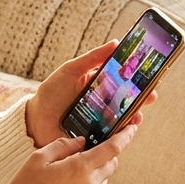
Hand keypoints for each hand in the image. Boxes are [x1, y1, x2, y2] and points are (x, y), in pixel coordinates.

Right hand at [3, 121, 141, 183]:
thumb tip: (81, 142)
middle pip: (111, 164)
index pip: (113, 148)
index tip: (133, 127)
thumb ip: (63, 145)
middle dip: (104, 156)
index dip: (126, 136)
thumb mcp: (38, 158)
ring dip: (93, 174)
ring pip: (102, 181)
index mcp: (79, 168)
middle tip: (84, 154)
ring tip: (66, 179)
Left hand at [24, 42, 156, 146]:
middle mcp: (103, 106)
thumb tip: (116, 43)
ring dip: (134, 117)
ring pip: (124, 121)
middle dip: (142, 99)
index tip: (150, 74)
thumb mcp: (70, 71)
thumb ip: (92, 59)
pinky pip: (112, 139)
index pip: (123, 82)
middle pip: (128, 102)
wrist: (33, 120)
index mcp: (99, 87)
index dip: (137, 79)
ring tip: (137, 113)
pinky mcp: (95, 140)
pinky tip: (125, 129)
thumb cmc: (51, 93)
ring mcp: (100, 123)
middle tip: (151, 94)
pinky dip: (121, 135)